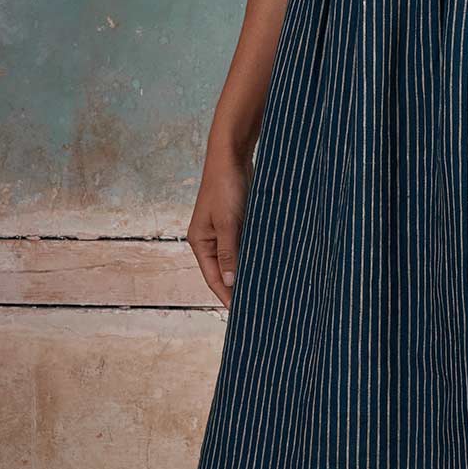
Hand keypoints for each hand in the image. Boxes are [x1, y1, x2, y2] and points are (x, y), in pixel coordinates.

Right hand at [188, 146, 248, 306]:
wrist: (232, 155)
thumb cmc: (226, 186)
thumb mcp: (228, 222)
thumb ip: (229, 252)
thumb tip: (229, 282)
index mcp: (200, 241)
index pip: (213, 278)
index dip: (226, 296)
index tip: (242, 313)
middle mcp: (209, 239)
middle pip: (223, 271)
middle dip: (237, 287)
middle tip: (257, 306)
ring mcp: (223, 230)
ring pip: (235, 259)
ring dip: (247, 272)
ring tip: (264, 290)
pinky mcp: (236, 221)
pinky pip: (244, 245)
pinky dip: (252, 256)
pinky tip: (267, 266)